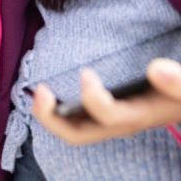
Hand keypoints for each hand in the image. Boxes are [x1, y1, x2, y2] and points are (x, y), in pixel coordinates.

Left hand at [32, 59, 180, 144]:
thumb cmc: (180, 95)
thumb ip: (177, 82)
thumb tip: (156, 68)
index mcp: (137, 117)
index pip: (108, 117)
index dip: (93, 99)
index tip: (86, 73)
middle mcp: (118, 124)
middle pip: (77, 134)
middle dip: (52, 118)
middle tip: (41, 90)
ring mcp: (109, 122)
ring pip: (72, 130)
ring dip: (49, 115)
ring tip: (37, 91)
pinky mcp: (104, 114)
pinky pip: (74, 119)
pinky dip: (56, 109)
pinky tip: (47, 92)